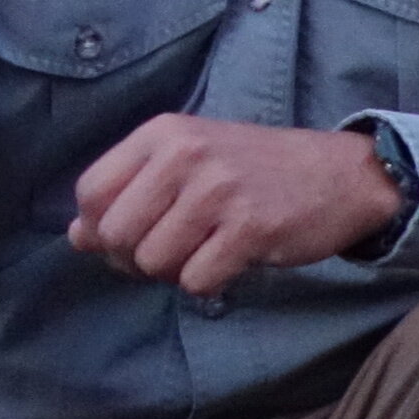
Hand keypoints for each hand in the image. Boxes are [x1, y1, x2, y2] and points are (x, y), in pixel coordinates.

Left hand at [66, 114, 407, 296]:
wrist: (341, 175)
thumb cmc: (256, 171)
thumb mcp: (189, 162)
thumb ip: (131, 191)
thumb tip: (77, 236)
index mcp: (164, 133)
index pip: (90, 192)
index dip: (100, 228)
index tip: (132, 234)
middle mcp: (186, 155)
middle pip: (116, 234)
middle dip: (134, 258)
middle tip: (171, 251)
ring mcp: (219, 190)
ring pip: (153, 262)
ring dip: (174, 273)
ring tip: (204, 253)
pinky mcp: (250, 228)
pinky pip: (196, 281)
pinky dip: (208, 284)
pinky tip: (229, 262)